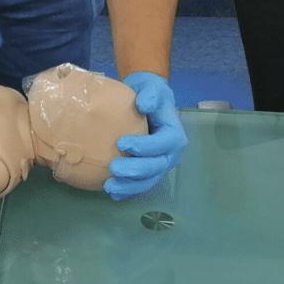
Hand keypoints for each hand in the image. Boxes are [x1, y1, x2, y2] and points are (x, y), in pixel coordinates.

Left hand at [104, 72, 186, 199]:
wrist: (144, 103)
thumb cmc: (149, 96)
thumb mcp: (153, 89)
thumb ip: (151, 95)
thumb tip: (144, 104)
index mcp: (174, 135)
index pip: (164, 144)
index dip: (145, 146)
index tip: (122, 142)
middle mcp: (169, 154)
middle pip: (156, 167)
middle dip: (135, 170)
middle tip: (113, 168)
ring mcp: (158, 165)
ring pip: (147, 180)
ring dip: (129, 186)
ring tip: (109, 187)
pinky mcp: (146, 172)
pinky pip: (138, 184)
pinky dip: (126, 191)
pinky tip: (113, 194)